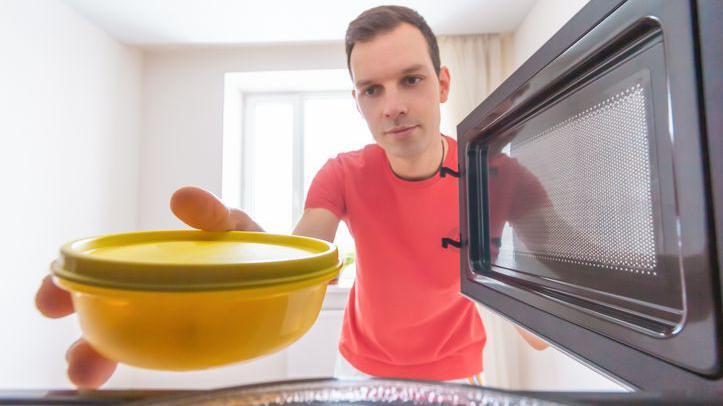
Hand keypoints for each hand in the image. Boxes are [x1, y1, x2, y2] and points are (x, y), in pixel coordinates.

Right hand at [35, 186, 261, 387]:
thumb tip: (182, 199)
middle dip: (89, 347)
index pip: (98, 283)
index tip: (48, 302)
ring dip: (119, 361)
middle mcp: (161, 301)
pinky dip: (171, 359)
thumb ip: (213, 216)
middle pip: (114, 327)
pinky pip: (190, 354)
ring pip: (142, 348)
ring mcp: (186, 325)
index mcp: (153, 271)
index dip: (67, 291)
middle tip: (81, 366)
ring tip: (102, 375)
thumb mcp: (232, 225)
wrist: (299, 266)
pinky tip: (163, 367)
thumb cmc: (250, 244)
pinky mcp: (216, 342)